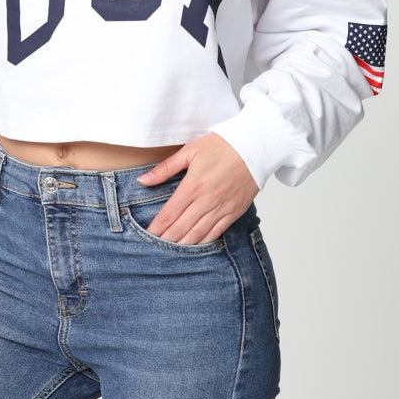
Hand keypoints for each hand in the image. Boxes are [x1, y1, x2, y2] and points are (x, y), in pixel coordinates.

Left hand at [137, 134, 257, 243]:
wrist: (255, 147)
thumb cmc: (222, 145)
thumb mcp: (189, 151)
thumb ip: (165, 169)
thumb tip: (143, 180)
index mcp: (192, 186)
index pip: (169, 214)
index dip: (156, 228)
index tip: (146, 236)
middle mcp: (206, 201)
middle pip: (181, 229)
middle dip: (165, 240)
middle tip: (154, 249)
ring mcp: (221, 208)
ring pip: (197, 235)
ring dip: (182, 245)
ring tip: (169, 253)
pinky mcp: (234, 212)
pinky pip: (216, 233)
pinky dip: (203, 242)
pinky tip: (193, 246)